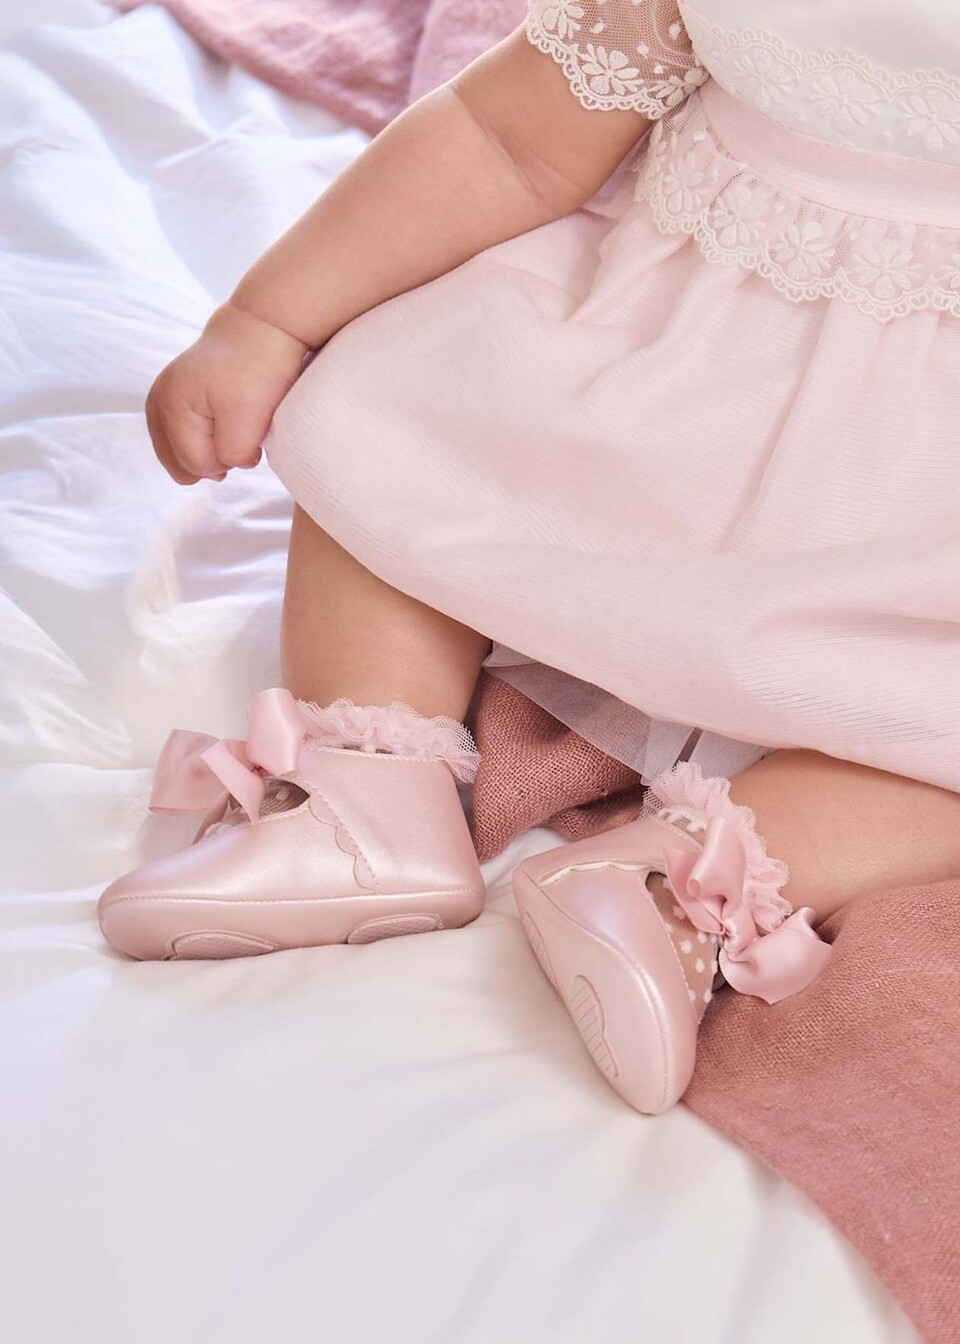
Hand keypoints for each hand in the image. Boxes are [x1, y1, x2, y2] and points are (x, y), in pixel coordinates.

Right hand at [145, 302, 307, 483]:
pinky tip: (219, 429)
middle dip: (217, 458)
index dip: (232, 460)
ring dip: (210, 451)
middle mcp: (156, 404)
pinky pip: (178, 443)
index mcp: (171, 408)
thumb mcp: (251, 418)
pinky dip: (201, 442)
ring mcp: (158, 400)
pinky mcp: (167, 400)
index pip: (199, 466)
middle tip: (241, 431)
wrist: (259, 330)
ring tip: (232, 427)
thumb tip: (223, 466)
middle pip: (186, 466)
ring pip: (180, 458)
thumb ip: (232, 453)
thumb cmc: (258, 371)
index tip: (252, 435)